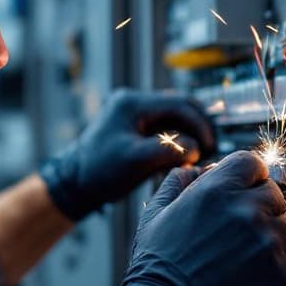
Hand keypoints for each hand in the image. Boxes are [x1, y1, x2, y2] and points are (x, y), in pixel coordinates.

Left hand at [38, 89, 215, 220]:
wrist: (75, 183)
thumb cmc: (99, 172)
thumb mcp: (137, 161)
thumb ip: (169, 150)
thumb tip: (195, 147)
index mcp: (132, 103)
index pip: (178, 104)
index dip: (199, 124)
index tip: (210, 144)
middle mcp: (134, 102)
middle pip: (180, 106)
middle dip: (198, 126)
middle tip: (210, 148)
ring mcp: (135, 114)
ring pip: (175, 117)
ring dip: (189, 133)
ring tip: (199, 154)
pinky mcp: (136, 127)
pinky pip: (166, 128)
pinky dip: (178, 140)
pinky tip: (184, 156)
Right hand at [112, 151, 285, 285]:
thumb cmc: (157, 268)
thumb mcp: (156, 214)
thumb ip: (178, 181)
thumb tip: (199, 168)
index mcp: (217, 190)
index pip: (253, 163)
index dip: (249, 177)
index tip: (243, 192)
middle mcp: (247, 211)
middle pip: (274, 195)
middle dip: (259, 209)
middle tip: (235, 236)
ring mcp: (269, 244)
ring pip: (285, 230)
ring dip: (268, 241)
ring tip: (237, 263)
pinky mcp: (284, 276)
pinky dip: (276, 272)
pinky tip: (248, 282)